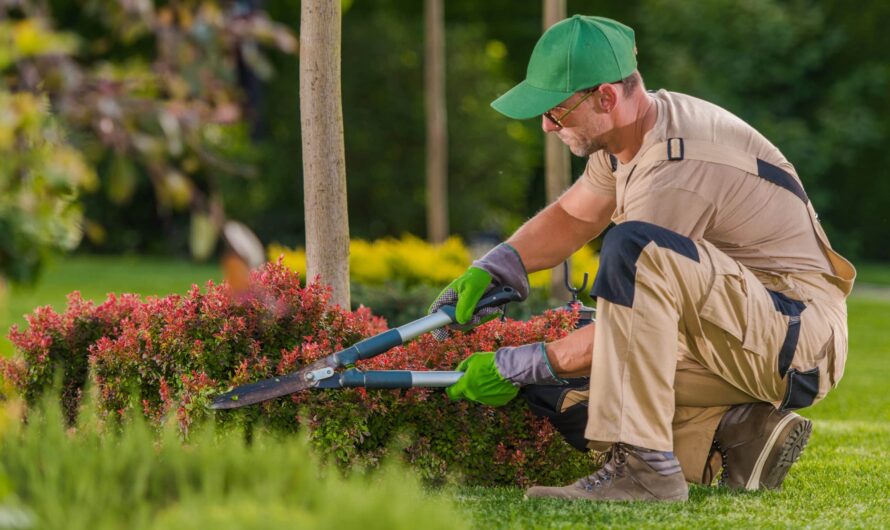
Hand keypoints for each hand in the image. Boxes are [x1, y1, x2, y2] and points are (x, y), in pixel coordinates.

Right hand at [429, 266, 494, 324]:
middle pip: (453, 323)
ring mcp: (464, 309)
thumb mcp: (471, 289)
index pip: (435, 313)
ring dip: (479, 318)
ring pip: (467, 323)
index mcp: (447, 297)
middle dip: (466, 322)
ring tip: (489, 308)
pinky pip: (477, 320)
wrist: (493, 274)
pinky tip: (493, 310)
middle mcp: (453, 305)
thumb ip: (465, 305)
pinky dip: (486, 316)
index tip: (443, 335)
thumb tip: (461, 321)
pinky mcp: (474, 311)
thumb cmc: (478, 277)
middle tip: (477, 317)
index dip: (436, 325)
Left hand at [446, 343, 566, 405]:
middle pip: (466, 394)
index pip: (452, 393)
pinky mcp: (497, 402)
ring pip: (479, 396)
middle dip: (468, 386)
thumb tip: (458, 372)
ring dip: (481, 389)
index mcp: (466, 385)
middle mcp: (474, 396)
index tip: (451, 387)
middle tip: (475, 377)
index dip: (451, 390)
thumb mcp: (473, 359)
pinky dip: (491, 392)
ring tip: (489, 377)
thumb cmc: (490, 362)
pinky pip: (490, 398)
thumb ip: (463, 367)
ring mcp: (486, 400)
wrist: (510, 368)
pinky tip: (496, 382)